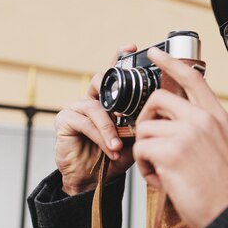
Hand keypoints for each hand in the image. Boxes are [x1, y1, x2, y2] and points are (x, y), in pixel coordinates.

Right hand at [54, 45, 136, 194]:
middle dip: (112, 86)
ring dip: (110, 127)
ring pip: (96, 106)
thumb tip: (162, 110)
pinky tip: (110, 148)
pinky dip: (100, 136)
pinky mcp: (65, 120)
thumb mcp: (135, 138)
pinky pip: (85, 122)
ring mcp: (76, 108)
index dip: (119, 58)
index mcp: (107, 100)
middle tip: (124, 94)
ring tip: (120, 144)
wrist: (93, 180)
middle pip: (100, 80)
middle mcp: (90, 99)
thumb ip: (142, 122)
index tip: (131, 46)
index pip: (113, 75)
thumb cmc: (114, 158)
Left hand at [133, 48, 227, 227]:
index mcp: (217, 116)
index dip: (171, 62)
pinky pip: (141, 150)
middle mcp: (203, 119)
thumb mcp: (222, 146)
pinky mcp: (170, 151)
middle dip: (146, 117)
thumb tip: (172, 121)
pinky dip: (145, 168)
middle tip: (150, 138)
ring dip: (147, 152)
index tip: (155, 54)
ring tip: (163, 171)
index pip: (193, 78)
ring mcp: (187, 133)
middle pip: (158, 98)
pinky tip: (162, 180)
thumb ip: (202, 128)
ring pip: (146, 128)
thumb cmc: (226, 187)